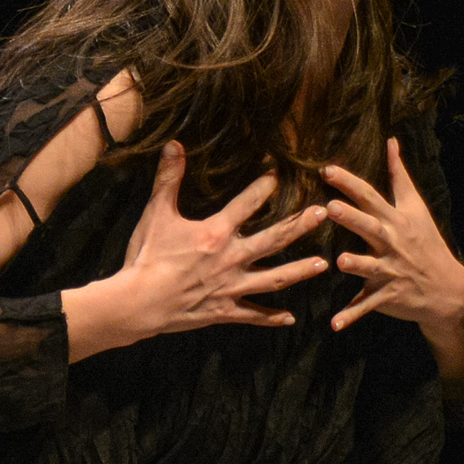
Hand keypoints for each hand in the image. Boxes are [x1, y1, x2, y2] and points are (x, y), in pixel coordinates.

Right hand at [116, 142, 329, 338]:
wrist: (139, 303)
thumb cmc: (147, 256)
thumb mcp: (156, 213)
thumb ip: (168, 179)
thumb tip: (174, 144)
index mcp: (217, 232)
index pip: (248, 203)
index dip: (264, 186)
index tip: (279, 174)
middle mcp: (232, 258)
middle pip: (274, 239)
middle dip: (300, 225)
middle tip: (324, 214)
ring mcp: (231, 287)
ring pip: (274, 279)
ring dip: (300, 271)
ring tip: (322, 265)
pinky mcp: (224, 311)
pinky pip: (253, 315)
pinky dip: (272, 317)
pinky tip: (290, 318)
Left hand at [324, 138, 463, 343]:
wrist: (448, 288)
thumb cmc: (426, 242)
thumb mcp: (416, 207)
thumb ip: (399, 174)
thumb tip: (390, 140)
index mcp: (396, 220)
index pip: (370, 196)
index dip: (349, 183)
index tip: (326, 170)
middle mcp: (392, 243)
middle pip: (369, 227)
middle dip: (351, 218)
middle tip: (329, 208)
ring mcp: (390, 271)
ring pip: (369, 267)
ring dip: (356, 265)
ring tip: (339, 262)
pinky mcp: (387, 296)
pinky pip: (367, 306)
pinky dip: (351, 316)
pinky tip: (333, 325)